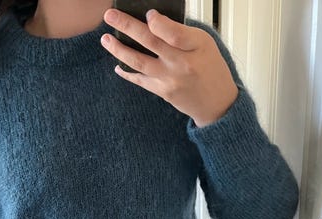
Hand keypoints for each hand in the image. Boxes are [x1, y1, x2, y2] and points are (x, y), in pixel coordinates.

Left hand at [100, 8, 238, 126]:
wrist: (216, 103)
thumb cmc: (210, 69)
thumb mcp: (205, 44)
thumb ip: (181, 33)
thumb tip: (154, 21)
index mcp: (196, 46)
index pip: (174, 33)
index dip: (158, 23)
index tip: (148, 14)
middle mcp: (182, 63)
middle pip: (151, 42)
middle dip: (127, 27)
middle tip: (109, 16)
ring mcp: (170, 79)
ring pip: (140, 62)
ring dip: (119, 50)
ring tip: (105, 39)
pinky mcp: (162, 91)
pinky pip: (140, 80)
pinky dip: (127, 72)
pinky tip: (117, 65)